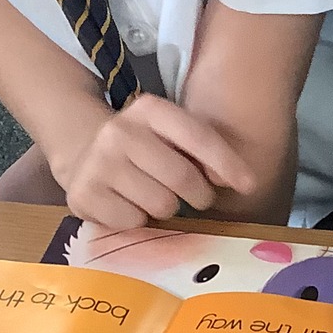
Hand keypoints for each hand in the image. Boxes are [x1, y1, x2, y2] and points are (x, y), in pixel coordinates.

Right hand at [51, 94, 254, 229]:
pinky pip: (133, 222)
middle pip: (182, 177)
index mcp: (149, 109)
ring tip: (154, 196)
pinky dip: (138, 221)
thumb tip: (242, 182)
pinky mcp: (83, 195)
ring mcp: (98, 163)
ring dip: (166, 209)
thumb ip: (205, 150)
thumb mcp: (171, 134)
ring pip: (160, 205)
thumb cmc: (145, 147)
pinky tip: (129, 204)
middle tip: (197, 197)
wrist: (83, 151)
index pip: (198, 137)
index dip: (228, 163)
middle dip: (199, 195)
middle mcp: (120, 131)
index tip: (249, 185)